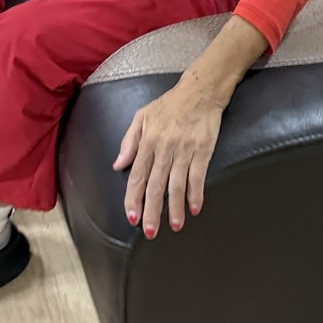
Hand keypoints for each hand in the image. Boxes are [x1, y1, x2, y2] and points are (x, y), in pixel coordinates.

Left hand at [113, 75, 225, 237]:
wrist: (200, 89)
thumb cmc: (170, 104)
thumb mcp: (142, 116)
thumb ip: (129, 141)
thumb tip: (119, 165)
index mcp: (148, 141)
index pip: (138, 175)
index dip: (134, 198)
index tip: (132, 217)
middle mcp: (165, 147)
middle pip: (156, 185)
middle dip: (153, 210)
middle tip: (151, 232)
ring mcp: (185, 149)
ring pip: (177, 184)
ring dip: (176, 207)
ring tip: (175, 225)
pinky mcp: (203, 148)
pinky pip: (198, 175)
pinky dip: (196, 193)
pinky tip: (195, 207)